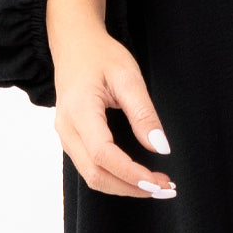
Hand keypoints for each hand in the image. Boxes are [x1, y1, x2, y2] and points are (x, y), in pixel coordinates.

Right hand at [50, 20, 176, 199]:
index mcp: (79, 110)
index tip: (159, 181)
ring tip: (156, 185)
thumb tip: (161, 148)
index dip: (131, 173)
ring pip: (91, 176)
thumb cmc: (101, 55)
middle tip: (166, 188)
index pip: (103, 154)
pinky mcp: (71, 138)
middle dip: (131, 188)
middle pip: (95, 174)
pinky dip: (114, 177)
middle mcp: (67, 129)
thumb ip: (143, 113)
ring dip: (123, 186)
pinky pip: (90, 167)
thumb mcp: (128, 76)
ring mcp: (65, 136)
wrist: (74, 44)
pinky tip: (136, 175)